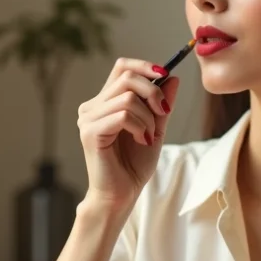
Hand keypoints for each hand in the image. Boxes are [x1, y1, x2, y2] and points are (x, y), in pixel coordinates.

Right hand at [77, 58, 180, 209]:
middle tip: (163, 113)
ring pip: (128, 98)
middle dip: (153, 93)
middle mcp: (92, 106)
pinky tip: (141, 140)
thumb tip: (173, 77)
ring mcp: (88, 118)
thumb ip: (161, 104)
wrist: (122, 194)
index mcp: (104, 102)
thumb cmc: (134, 165)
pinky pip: (123, 115)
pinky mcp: (90, 132)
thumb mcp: (155, 128)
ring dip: (148, 117)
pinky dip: (140, 126)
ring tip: (148, 136)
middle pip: (127, 78)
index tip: (166, 74)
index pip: (122, 67)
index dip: (145, 66)